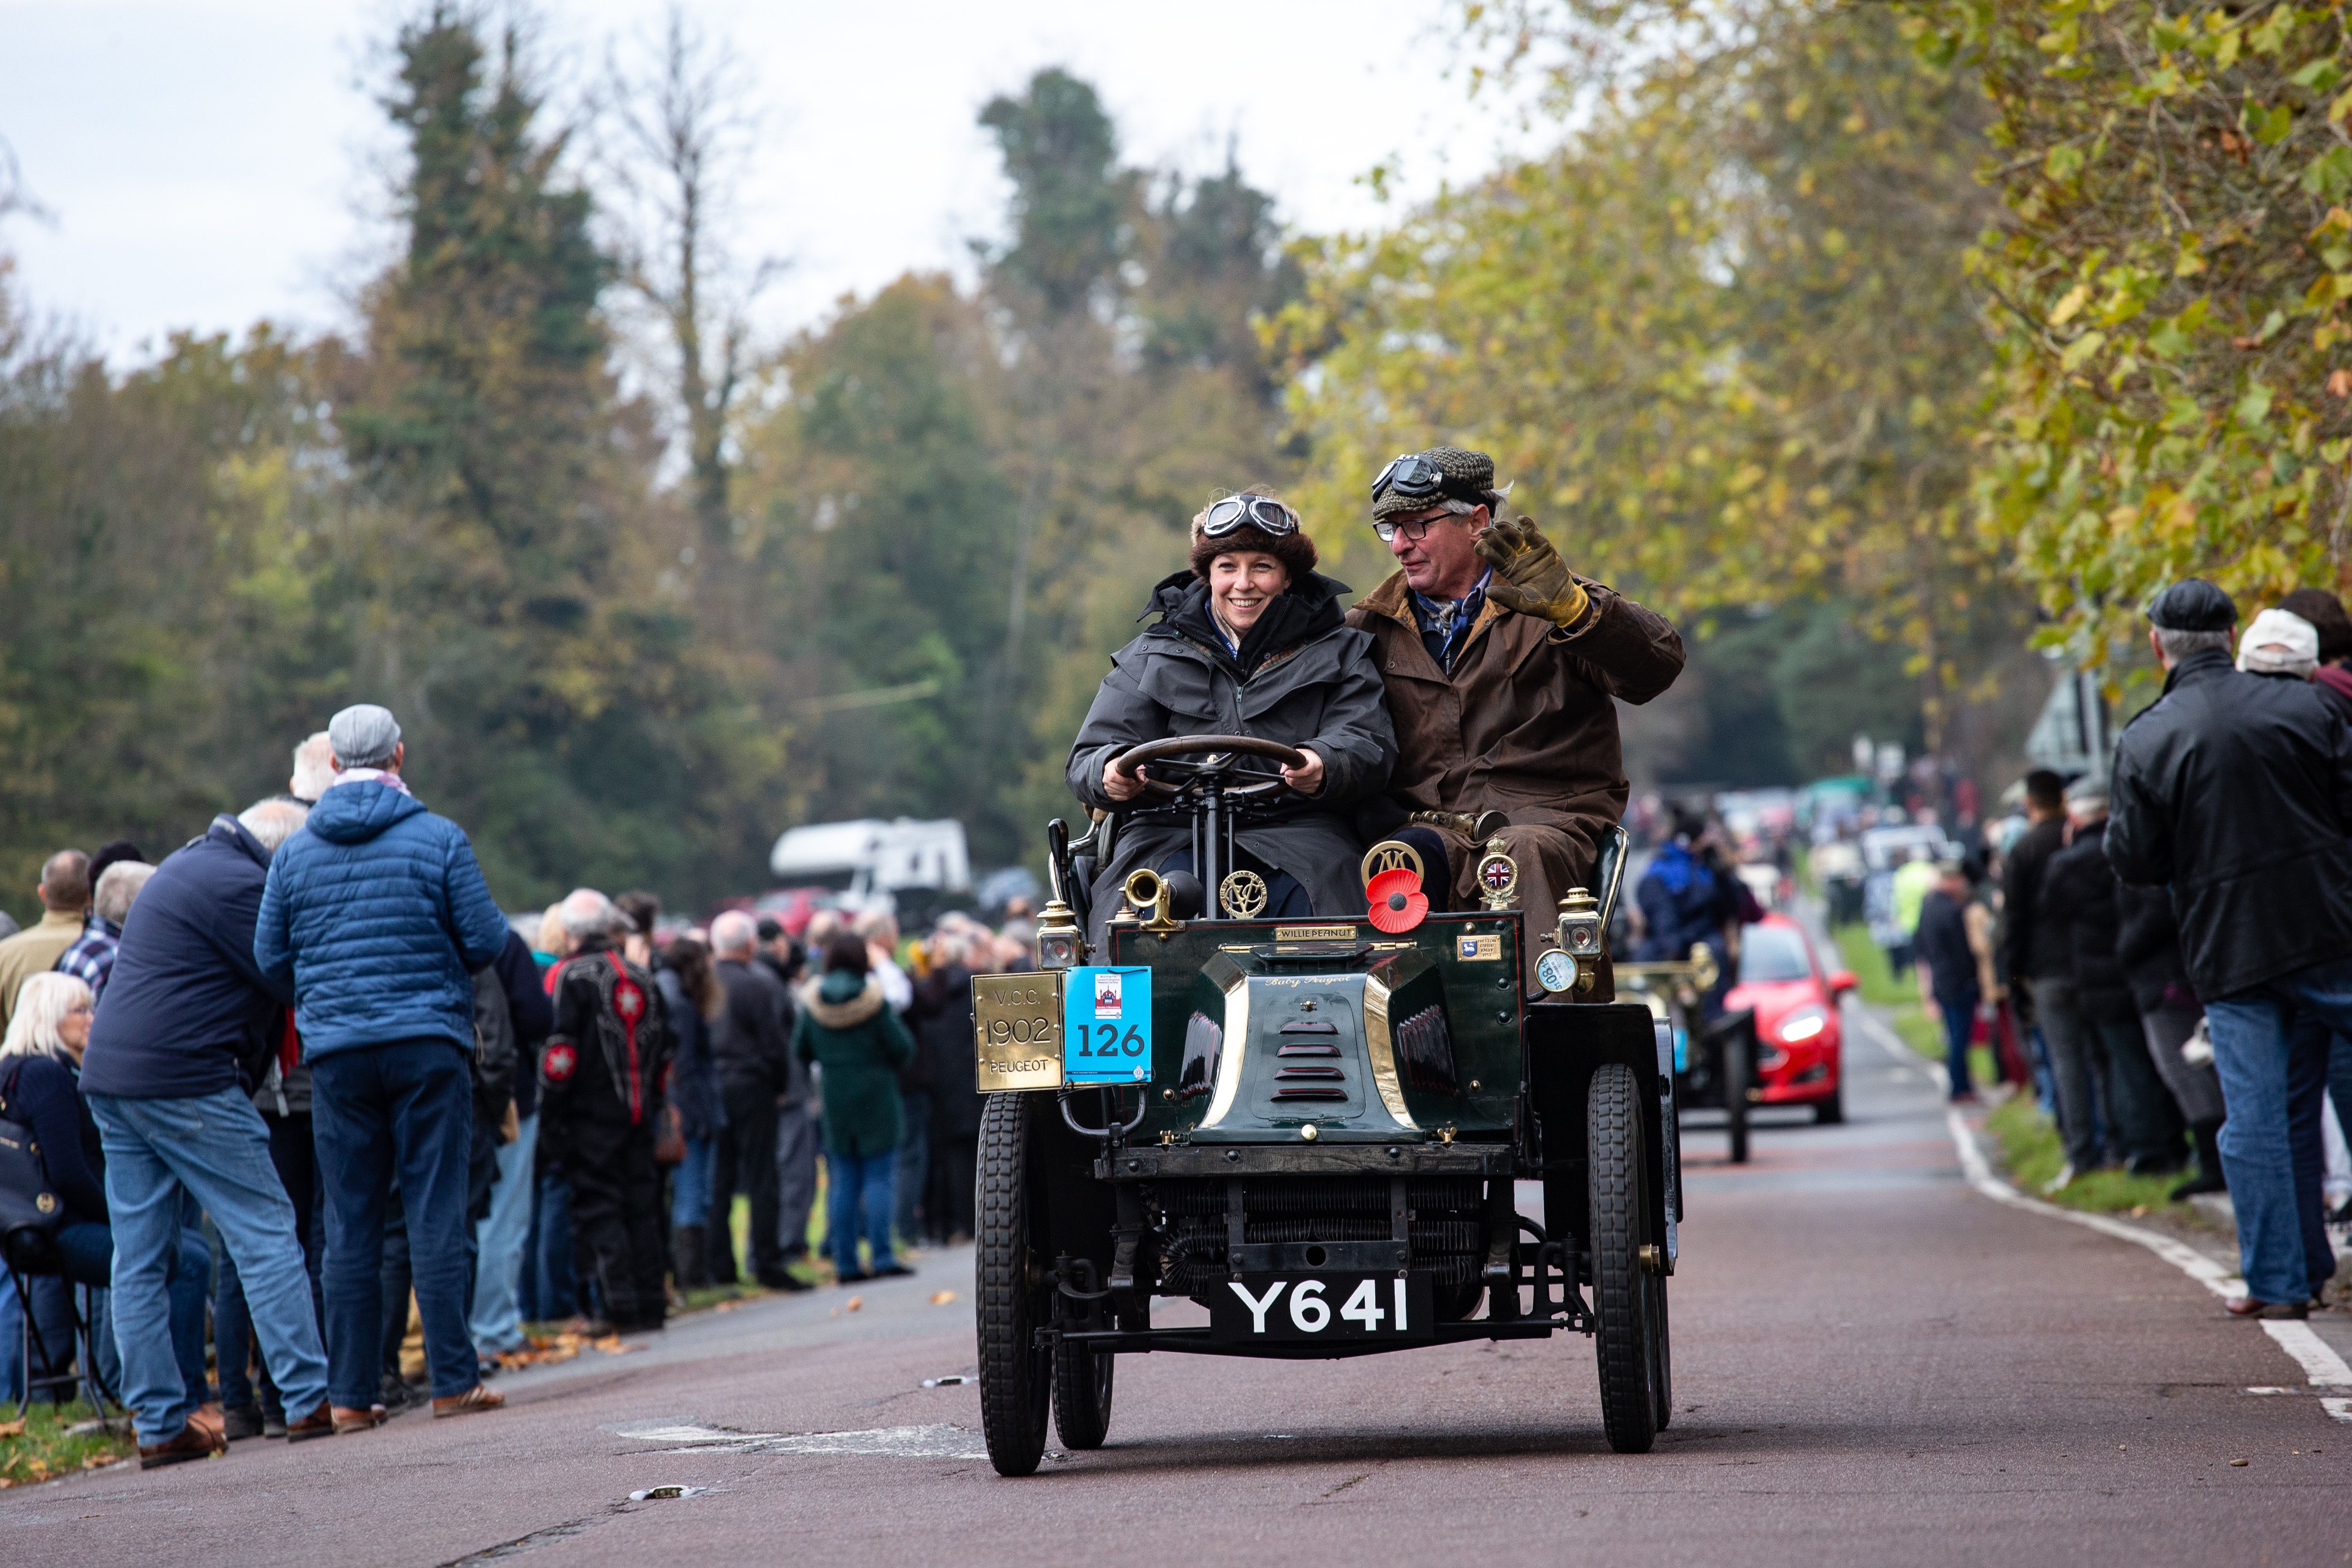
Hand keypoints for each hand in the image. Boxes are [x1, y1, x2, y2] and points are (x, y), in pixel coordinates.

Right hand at [1102, 754, 1144, 801]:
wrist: (1115, 768)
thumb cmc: (1123, 764)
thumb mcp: (1131, 762)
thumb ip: (1138, 769)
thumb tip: (1142, 778)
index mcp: (1108, 769)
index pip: (1115, 778)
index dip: (1127, 780)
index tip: (1135, 779)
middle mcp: (1106, 780)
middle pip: (1123, 788)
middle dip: (1136, 786)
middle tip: (1144, 782)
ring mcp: (1107, 789)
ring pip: (1125, 794)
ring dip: (1136, 791)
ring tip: (1142, 785)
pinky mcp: (1111, 795)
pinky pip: (1123, 798)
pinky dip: (1132, 795)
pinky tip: (1137, 790)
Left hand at [1281, 747, 1325, 795]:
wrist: (1320, 764)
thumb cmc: (1309, 758)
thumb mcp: (1301, 754)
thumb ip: (1290, 759)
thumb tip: (1282, 771)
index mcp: (1316, 765)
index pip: (1305, 772)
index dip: (1294, 773)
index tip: (1287, 772)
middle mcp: (1318, 776)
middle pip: (1300, 781)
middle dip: (1289, 778)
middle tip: (1286, 773)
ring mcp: (1316, 784)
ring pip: (1298, 786)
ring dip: (1290, 782)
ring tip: (1289, 776)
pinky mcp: (1313, 789)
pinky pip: (1300, 790)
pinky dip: (1295, 785)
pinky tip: (1294, 779)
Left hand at [1474, 515, 1590, 628]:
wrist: (1562, 602)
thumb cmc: (1539, 604)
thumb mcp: (1521, 602)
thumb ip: (1506, 597)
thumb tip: (1488, 592)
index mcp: (1508, 570)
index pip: (1494, 557)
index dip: (1486, 550)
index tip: (1479, 544)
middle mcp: (1516, 559)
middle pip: (1502, 545)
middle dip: (1493, 537)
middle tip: (1484, 531)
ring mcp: (1529, 552)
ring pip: (1516, 537)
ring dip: (1507, 529)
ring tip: (1499, 524)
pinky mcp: (1544, 548)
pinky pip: (1535, 536)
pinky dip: (1529, 526)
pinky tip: (1521, 520)